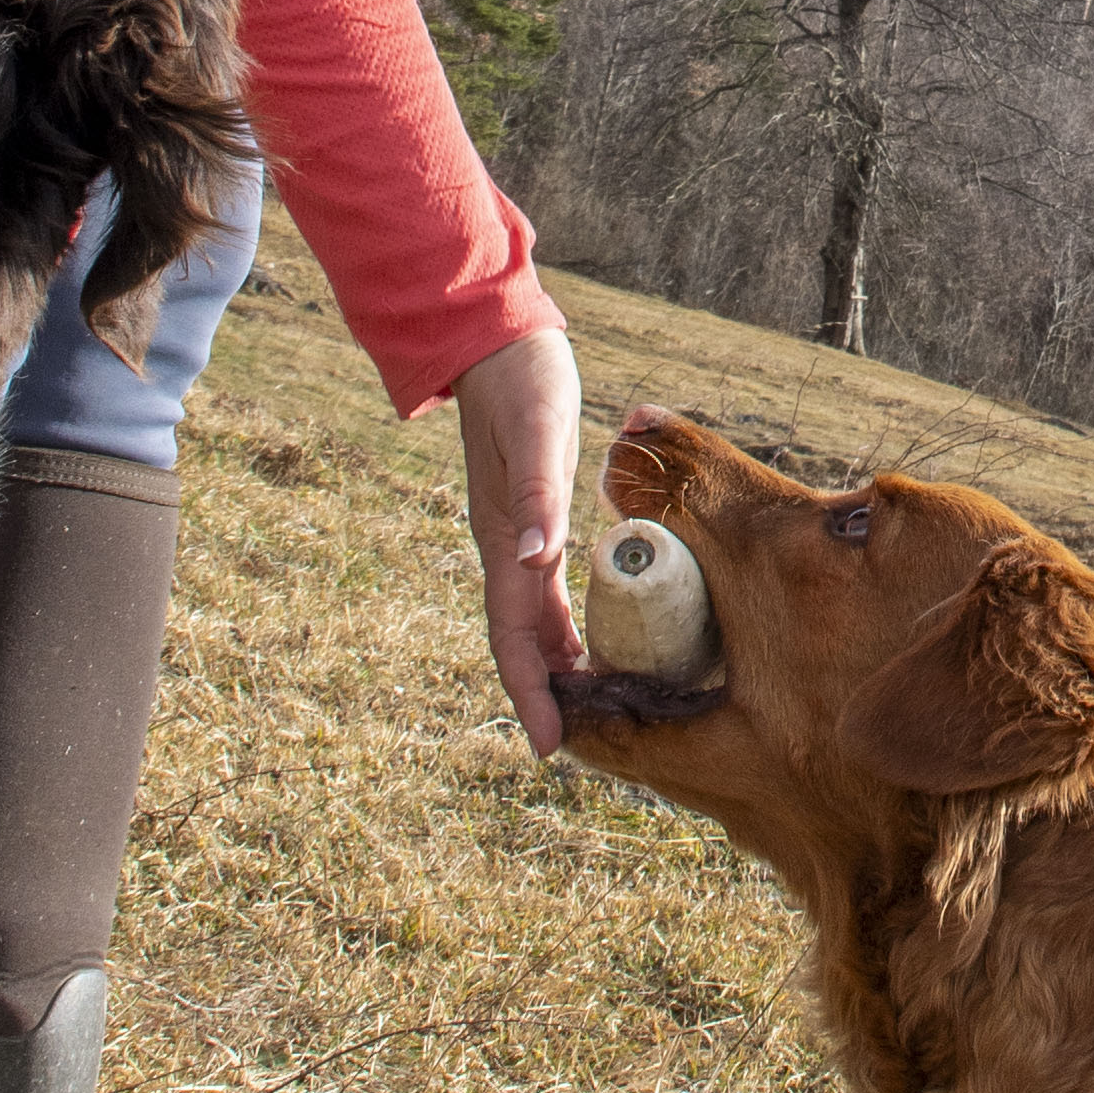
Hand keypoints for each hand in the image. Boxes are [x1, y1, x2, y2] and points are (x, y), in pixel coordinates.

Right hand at [454, 320, 583, 747]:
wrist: (498, 343)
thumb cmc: (522, 383)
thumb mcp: (537, 432)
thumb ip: (537, 494)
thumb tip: (536, 560)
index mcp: (505, 538)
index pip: (514, 637)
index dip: (531, 693)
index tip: (550, 746)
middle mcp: (508, 548)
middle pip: (522, 643)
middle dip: (545, 698)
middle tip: (578, 750)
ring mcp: (518, 538)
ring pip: (534, 623)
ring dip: (557, 671)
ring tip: (591, 715)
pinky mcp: (535, 520)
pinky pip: (547, 595)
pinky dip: (566, 630)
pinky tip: (595, 645)